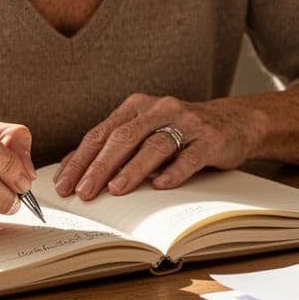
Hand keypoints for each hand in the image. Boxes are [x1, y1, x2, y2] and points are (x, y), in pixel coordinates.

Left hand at [54, 94, 258, 200]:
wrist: (235, 122)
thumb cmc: (181, 133)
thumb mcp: (144, 133)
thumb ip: (112, 147)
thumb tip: (69, 167)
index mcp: (137, 107)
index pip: (101, 133)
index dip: (80, 159)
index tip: (64, 184)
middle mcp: (160, 110)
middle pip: (123, 138)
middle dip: (100, 166)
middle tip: (84, 192)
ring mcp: (186, 123)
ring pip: (154, 145)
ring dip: (132, 169)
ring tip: (115, 190)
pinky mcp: (210, 139)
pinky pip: (190, 156)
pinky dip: (174, 170)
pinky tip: (161, 186)